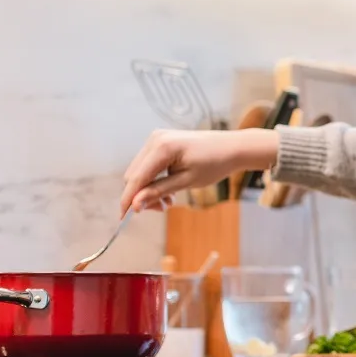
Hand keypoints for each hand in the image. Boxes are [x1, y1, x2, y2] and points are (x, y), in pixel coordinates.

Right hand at [120, 129, 278, 214]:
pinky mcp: (161, 142)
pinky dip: (154, 180)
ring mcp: (157, 138)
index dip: (128, 199)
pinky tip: (168, 191)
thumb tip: (135, 205)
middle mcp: (155, 139)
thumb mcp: (186, 182)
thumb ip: (158, 192)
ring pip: (140, 171)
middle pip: (134, 175)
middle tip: (162, 208)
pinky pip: (148, 165)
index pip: (136, 178)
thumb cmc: (214, 164)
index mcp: (162, 147)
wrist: (232, 147)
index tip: (123, 218)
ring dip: (149, 189)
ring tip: (168, 202)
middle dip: (142, 195)